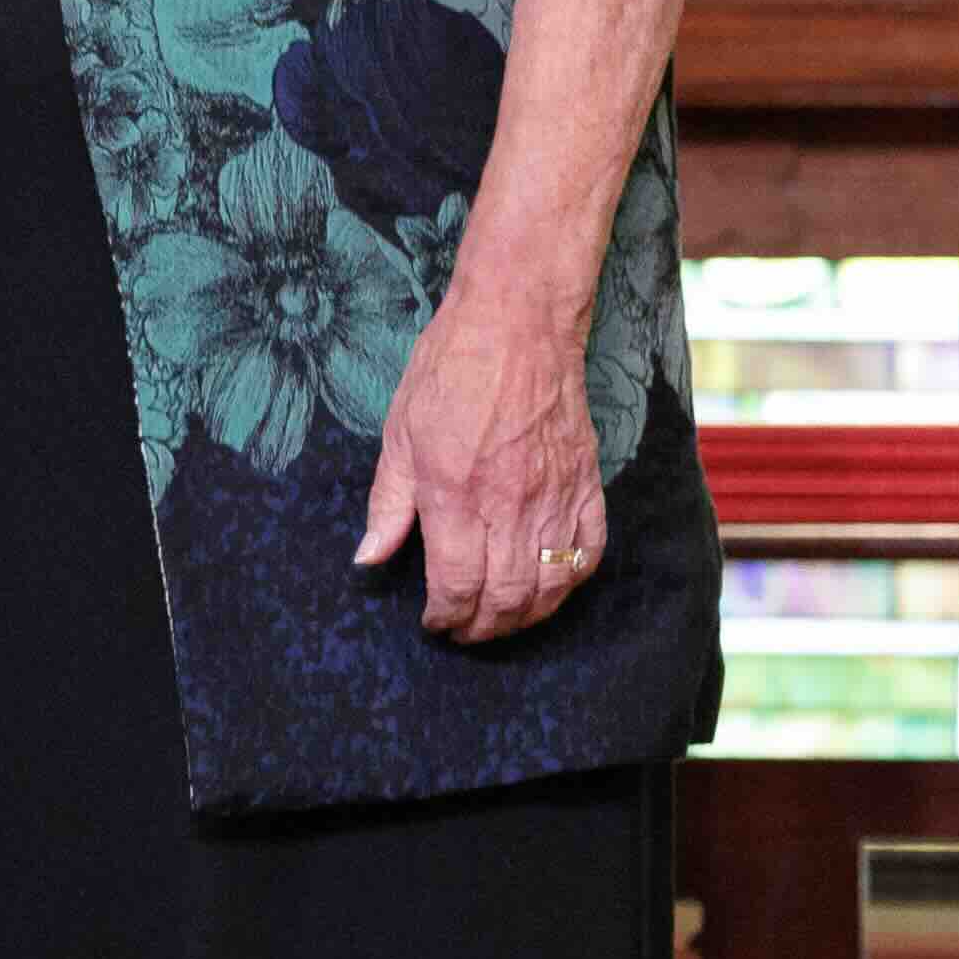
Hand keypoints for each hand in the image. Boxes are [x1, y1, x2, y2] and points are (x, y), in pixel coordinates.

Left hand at [359, 278, 610, 644]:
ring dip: (526, 616)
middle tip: (464, 632)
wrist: (517, 326)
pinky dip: (571, 581)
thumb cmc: (450, 373)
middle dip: (482, 628)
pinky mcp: (587, 484)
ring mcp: (556, 497)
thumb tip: (368, 557)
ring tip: (502, 621)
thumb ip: (388, 505)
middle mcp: (511, 506)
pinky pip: (589, 551)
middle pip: (505, 598)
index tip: (434, 623)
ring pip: (551, 585)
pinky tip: (551, 588)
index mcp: (456, 497)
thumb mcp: (399, 437)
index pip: (457, 586)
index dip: (445, 617)